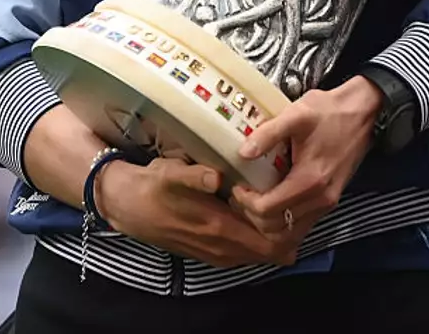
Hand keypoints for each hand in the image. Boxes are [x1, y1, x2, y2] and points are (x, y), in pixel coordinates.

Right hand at [95, 157, 297, 267]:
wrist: (128, 206)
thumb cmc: (153, 186)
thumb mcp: (172, 173)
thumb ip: (196, 175)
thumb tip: (216, 176)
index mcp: (217, 228)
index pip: (267, 243)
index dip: (288, 228)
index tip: (298, 204)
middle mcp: (221, 248)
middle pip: (269, 253)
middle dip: (288, 233)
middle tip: (300, 206)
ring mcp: (215, 254)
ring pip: (258, 255)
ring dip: (274, 239)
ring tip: (287, 211)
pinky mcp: (210, 253)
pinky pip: (244, 254)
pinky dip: (259, 242)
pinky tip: (263, 221)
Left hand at [229, 76, 382, 242]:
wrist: (364, 113)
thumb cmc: (329, 112)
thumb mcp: (297, 114)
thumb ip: (268, 133)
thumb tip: (242, 153)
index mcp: (310, 180)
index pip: (268, 210)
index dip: (246, 202)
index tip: (237, 185)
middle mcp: (321, 199)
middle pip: (276, 228)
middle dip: (252, 215)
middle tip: (241, 194)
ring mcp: (327, 203)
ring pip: (290, 232)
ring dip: (267, 222)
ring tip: (254, 200)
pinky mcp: (330, 201)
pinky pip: (302, 223)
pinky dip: (283, 220)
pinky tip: (272, 200)